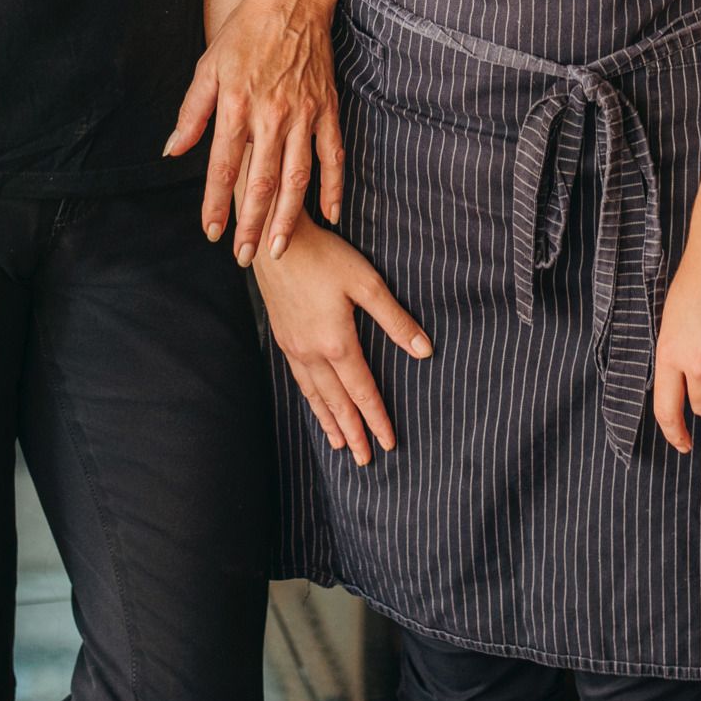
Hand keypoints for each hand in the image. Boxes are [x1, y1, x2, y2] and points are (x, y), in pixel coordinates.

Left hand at [169, 0, 343, 262]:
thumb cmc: (245, 32)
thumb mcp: (207, 67)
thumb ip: (192, 113)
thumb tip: (173, 151)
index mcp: (237, 106)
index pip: (223, 167)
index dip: (216, 204)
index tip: (211, 232)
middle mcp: (271, 116)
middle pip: (262, 182)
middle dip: (252, 224)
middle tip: (244, 256)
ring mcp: (304, 115)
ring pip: (297, 178)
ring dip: (289, 217)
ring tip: (280, 247)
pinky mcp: (329, 111)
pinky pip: (333, 157)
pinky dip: (334, 187)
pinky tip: (331, 214)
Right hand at [253, 214, 432, 465]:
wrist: (275, 241)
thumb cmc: (325, 256)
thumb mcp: (367, 283)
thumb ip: (395, 320)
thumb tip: (425, 350)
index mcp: (337, 343)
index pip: (363, 393)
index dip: (377, 419)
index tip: (389, 443)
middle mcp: (312, 353)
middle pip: (337, 403)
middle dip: (352, 433)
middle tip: (364, 459)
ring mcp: (294, 347)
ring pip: (315, 396)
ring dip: (329, 422)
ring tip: (338, 445)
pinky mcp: (282, 337)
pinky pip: (299, 380)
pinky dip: (310, 400)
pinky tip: (315, 403)